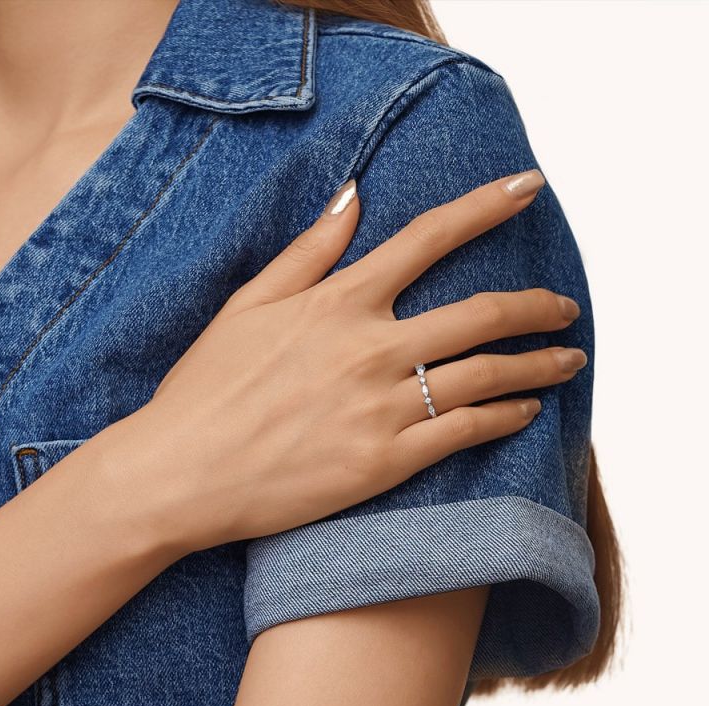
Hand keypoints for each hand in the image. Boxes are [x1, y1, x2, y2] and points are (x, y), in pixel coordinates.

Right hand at [114, 169, 584, 555]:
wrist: (180, 474)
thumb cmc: (205, 389)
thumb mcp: (247, 305)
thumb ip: (307, 250)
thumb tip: (352, 195)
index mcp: (337, 302)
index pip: (429, 238)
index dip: (485, 207)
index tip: (528, 187)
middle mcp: (369, 348)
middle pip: (480, 313)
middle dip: (537, 306)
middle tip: (566, 307)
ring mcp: (380, 407)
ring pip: (485, 375)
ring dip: (537, 365)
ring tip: (568, 360)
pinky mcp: (383, 462)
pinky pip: (463, 432)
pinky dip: (505, 417)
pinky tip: (526, 411)